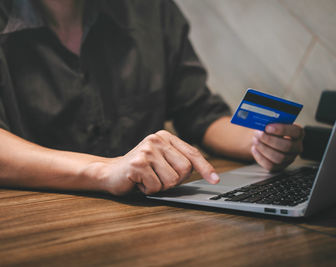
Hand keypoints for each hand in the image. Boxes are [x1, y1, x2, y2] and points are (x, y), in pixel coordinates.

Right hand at [98, 130, 219, 194]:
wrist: (110, 172)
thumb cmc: (140, 168)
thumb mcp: (161, 158)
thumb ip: (180, 160)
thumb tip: (206, 172)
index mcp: (165, 136)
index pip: (192, 153)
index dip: (205, 168)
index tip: (215, 180)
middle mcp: (157, 139)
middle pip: (185, 169)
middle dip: (175, 180)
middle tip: (159, 177)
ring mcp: (147, 150)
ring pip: (172, 180)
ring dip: (161, 186)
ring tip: (148, 179)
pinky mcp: (138, 164)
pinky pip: (157, 187)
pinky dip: (149, 190)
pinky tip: (139, 182)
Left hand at [251, 123, 303, 171]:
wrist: (266, 138)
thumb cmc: (271, 129)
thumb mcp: (273, 122)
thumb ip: (270, 121)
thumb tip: (261, 123)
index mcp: (298, 133)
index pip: (296, 132)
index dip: (282, 129)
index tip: (268, 127)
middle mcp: (297, 147)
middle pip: (287, 146)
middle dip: (270, 140)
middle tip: (259, 134)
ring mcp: (289, 158)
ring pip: (279, 158)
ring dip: (264, 148)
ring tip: (255, 141)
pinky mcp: (280, 167)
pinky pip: (270, 165)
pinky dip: (260, 157)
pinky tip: (255, 149)